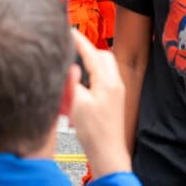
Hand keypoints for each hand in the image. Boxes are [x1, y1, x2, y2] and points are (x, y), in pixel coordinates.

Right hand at [69, 29, 130, 178]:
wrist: (108, 154)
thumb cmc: (95, 134)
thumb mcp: (77, 104)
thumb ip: (73, 81)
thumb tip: (69, 67)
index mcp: (107, 82)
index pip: (92, 53)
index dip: (79, 40)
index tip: (69, 31)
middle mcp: (115, 83)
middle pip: (103, 55)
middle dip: (88, 50)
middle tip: (72, 48)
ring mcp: (116, 91)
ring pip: (105, 66)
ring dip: (91, 62)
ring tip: (74, 65)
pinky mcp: (114, 99)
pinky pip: (104, 78)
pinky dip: (93, 74)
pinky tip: (81, 83)